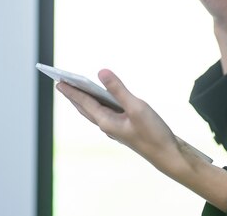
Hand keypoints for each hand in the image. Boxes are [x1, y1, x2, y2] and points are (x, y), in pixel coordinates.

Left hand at [57, 68, 226, 210]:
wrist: (168, 154)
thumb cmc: (153, 132)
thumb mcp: (136, 107)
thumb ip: (118, 89)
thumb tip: (101, 72)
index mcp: (106, 122)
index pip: (84, 102)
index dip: (71, 91)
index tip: (58, 81)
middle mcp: (107, 126)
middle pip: (85, 108)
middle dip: (74, 95)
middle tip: (61, 83)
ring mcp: (116, 128)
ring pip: (95, 112)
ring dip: (85, 100)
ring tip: (77, 89)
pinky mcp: (125, 128)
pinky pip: (106, 113)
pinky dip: (99, 104)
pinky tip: (102, 99)